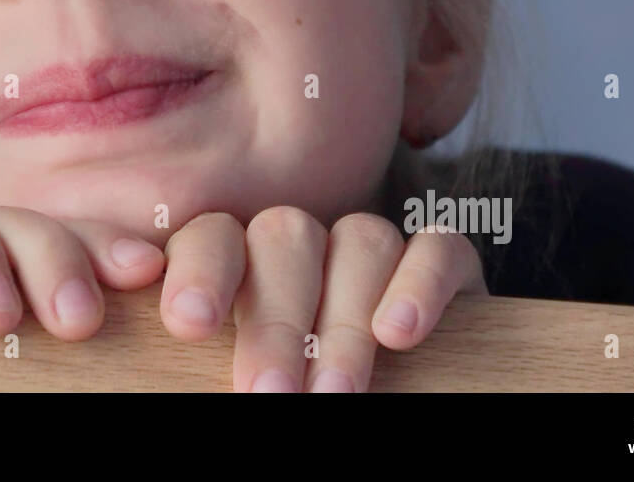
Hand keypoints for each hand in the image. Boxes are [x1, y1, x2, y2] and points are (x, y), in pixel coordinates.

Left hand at [158, 207, 486, 391]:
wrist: (373, 397)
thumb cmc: (294, 391)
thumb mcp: (254, 379)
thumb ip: (234, 365)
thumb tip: (218, 366)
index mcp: (241, 266)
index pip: (213, 237)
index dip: (199, 270)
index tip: (190, 323)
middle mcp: (302, 246)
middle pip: (283, 238)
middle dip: (276, 320)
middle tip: (269, 392)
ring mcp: (371, 249)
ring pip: (360, 237)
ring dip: (344, 322)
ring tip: (335, 393)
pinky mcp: (443, 262)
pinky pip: (436, 248)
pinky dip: (419, 284)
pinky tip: (398, 333)